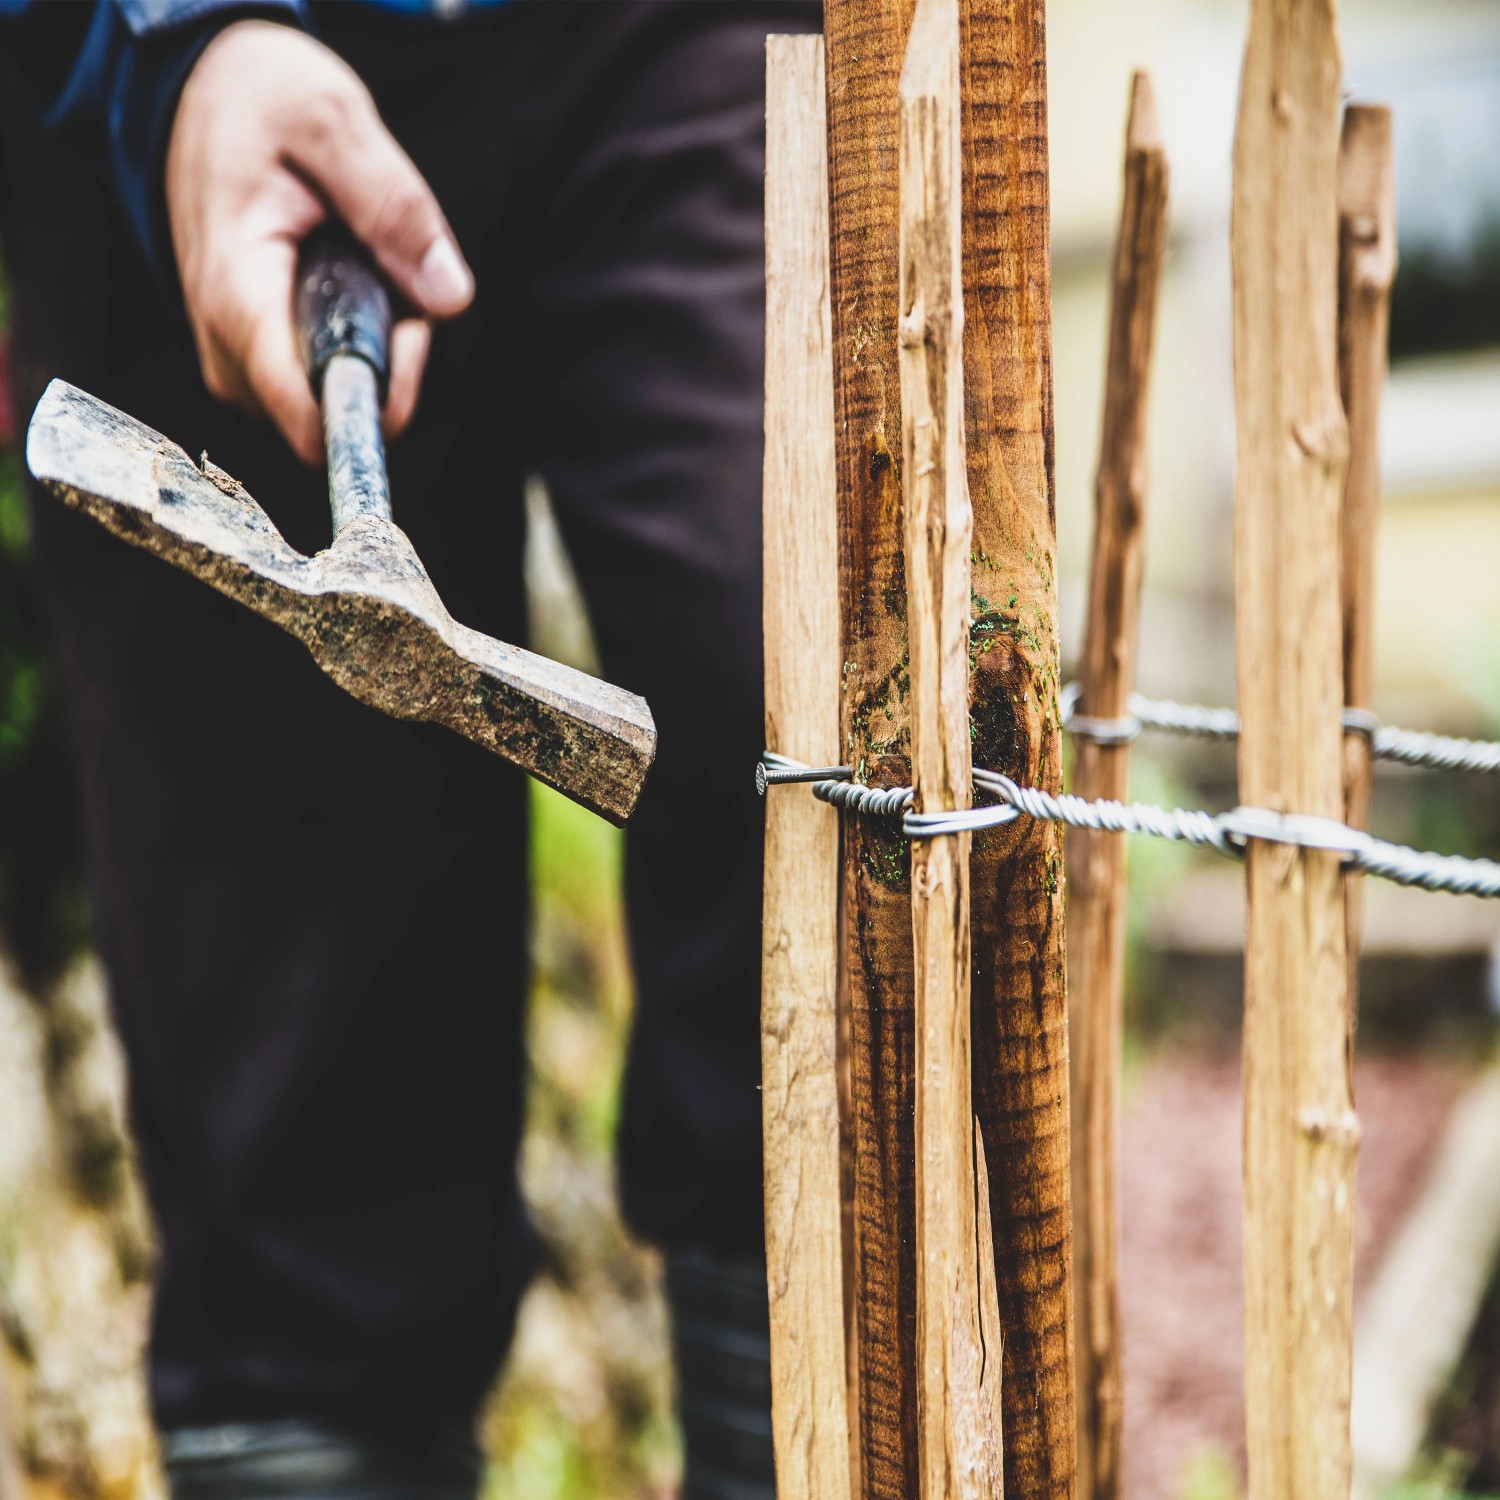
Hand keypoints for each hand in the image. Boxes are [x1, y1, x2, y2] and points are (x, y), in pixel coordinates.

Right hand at [165, 21, 473, 463]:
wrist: (204, 94)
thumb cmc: (260, 104)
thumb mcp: (332, 121)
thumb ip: (393, 207)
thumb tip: (450, 297)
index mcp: (236, 291)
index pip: (301, 410)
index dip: (375, 398)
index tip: (411, 335)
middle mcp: (227, 344)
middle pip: (332, 413)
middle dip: (387, 355)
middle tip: (389, 266)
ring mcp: (240, 359)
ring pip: (335, 400)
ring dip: (376, 342)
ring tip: (361, 256)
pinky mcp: (258, 359)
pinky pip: (326, 379)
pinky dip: (361, 336)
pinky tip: (349, 275)